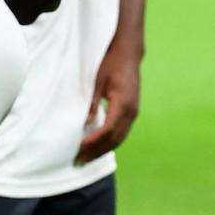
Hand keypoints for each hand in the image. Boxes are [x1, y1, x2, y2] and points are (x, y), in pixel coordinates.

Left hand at [76, 41, 141, 163]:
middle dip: (97, 151)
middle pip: (115, 139)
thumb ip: (93, 103)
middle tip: (80, 159)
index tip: (80, 148)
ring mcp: (134, 113)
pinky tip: (98, 146)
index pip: (108, 129)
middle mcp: (132, 111)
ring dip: (103, 149)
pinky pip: (122, 132)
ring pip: (120, 138)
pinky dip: (110, 142)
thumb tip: (86, 125)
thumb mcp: (97, 81)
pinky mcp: (132, 112)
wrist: (129, 54)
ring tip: (87, 157)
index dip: (94, 141)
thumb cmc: (111, 64)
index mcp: (123, 103)